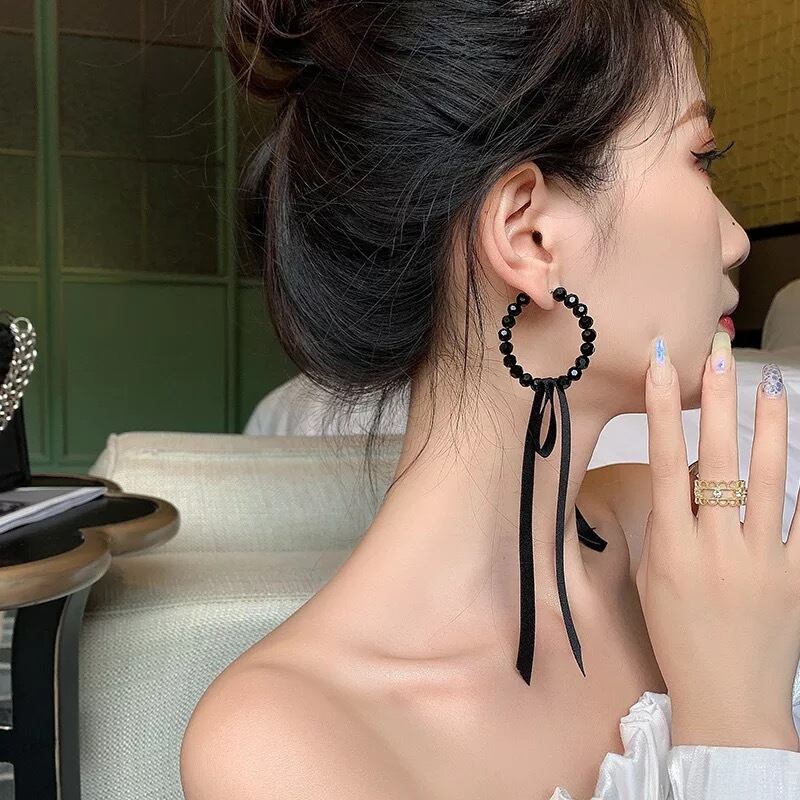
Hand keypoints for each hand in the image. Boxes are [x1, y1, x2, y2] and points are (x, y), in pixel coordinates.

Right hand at [639, 332, 799, 750]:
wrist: (728, 699)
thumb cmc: (679, 637)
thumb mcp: (654, 579)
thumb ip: (665, 527)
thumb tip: (684, 479)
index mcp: (672, 549)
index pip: (664, 466)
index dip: (659, 413)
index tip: (660, 369)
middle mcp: (716, 547)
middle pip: (716, 462)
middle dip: (715, 403)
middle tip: (718, 357)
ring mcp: (763, 561)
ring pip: (769, 481)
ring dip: (769, 429)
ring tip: (771, 385)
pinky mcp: (799, 577)